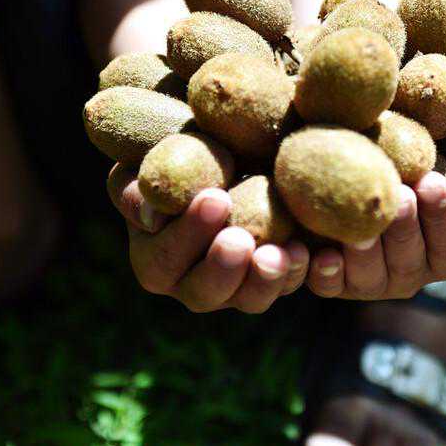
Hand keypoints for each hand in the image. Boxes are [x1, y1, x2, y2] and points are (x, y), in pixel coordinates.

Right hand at [108, 163, 309, 312]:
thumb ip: (135, 185)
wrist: (222, 146)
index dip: (187, 234)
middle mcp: (191, 281)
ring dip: (266, 280)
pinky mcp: (272, 277)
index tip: (215, 198)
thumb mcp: (147, 160)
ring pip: (249, 299)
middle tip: (241, 239)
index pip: (163, 259)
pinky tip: (310, 250)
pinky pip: (286, 285)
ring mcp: (236, 285)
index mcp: (153, 257)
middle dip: (223, 268)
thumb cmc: (177, 149)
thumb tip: (150, 214)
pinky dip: (299, 270)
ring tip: (284, 253)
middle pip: (203, 292)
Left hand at [305, 171, 445, 299]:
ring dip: (365, 252)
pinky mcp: (335, 282)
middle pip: (409, 259)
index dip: (443, 215)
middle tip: (398, 194)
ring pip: (369, 276)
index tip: (431, 182)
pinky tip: (323, 255)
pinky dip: (326, 274)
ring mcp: (372, 282)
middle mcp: (411, 275)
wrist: (376, 174)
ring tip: (361, 225)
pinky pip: (330, 286)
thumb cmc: (432, 172)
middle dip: (403, 227)